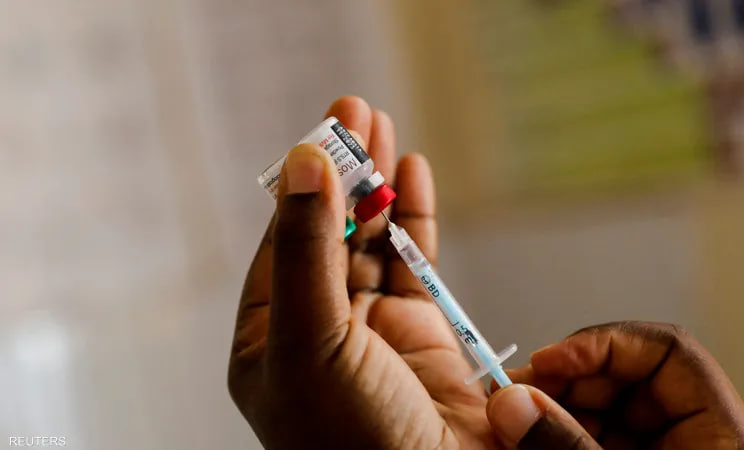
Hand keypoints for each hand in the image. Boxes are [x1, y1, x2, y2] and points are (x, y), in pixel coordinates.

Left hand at [227, 97, 499, 448]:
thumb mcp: (311, 340)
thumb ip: (305, 250)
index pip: (283, 240)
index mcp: (271, 336)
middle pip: (328, 229)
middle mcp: (318, 327)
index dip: (303, 182)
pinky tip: (415, 175)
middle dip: (342, 170)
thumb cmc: (350, 437)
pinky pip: (415, 261)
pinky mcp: (423, 330)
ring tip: (383, 128)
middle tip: (356, 111)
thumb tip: (302, 163)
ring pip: (372, 238)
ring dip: (378, 184)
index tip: (324, 130)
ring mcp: (372, 327)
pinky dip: (416, 217)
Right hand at [485, 321, 743, 448]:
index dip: (603, 343)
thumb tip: (510, 402)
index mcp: (723, 436)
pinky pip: (598, 439)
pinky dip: (562, 436)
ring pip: (604, 411)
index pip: (668, 351)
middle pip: (627, 379)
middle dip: (565, 382)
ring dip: (555, 411)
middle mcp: (694, 438)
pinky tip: (531, 441)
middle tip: (514, 396)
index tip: (549, 358)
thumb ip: (566, 445)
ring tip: (514, 424)